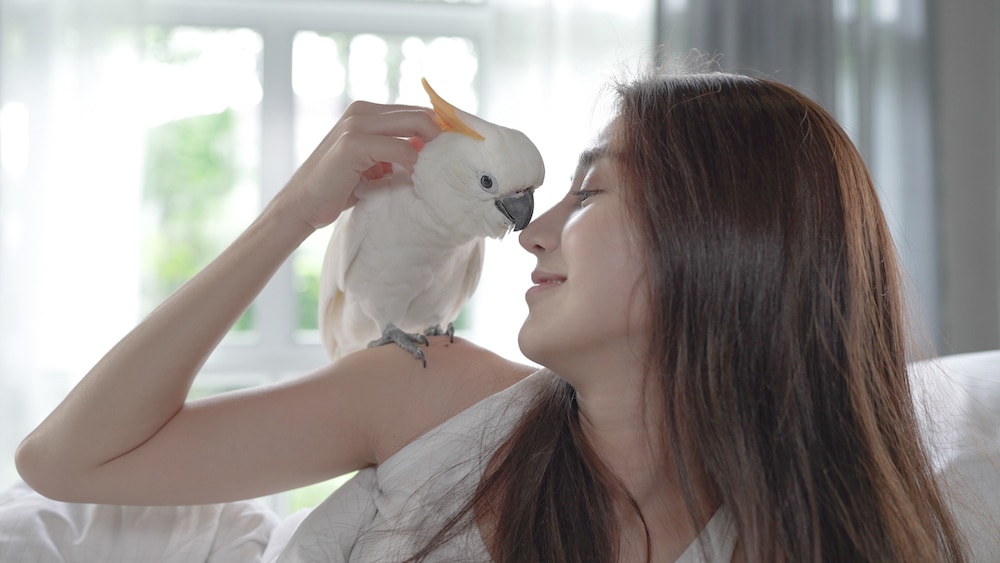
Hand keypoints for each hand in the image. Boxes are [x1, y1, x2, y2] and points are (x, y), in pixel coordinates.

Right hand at [275, 101, 440, 228]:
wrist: (303, 205)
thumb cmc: (339, 188)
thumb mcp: (374, 164)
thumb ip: (397, 151)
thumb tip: (432, 152)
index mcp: (367, 112)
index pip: (416, 111)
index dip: (440, 129)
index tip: (456, 149)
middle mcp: (362, 111)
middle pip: (421, 113)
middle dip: (443, 136)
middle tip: (454, 162)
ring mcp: (356, 124)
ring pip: (415, 124)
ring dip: (431, 149)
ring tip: (436, 172)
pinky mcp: (353, 143)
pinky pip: (400, 148)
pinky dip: (413, 164)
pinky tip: (415, 180)